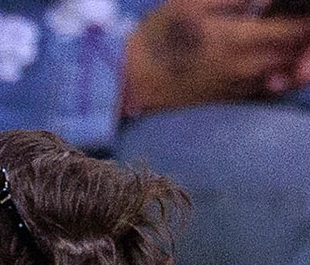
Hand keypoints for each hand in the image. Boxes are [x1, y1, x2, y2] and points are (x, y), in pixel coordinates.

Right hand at [124, 0, 309, 109]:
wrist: (127, 82)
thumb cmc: (156, 37)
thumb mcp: (192, 2)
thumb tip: (267, 0)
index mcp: (237, 40)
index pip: (293, 29)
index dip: (304, 19)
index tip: (302, 9)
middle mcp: (243, 69)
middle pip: (293, 53)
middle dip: (302, 39)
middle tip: (300, 23)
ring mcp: (236, 88)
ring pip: (283, 74)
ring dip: (293, 58)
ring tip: (292, 42)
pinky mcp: (226, 100)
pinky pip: (264, 91)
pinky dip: (278, 77)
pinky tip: (277, 65)